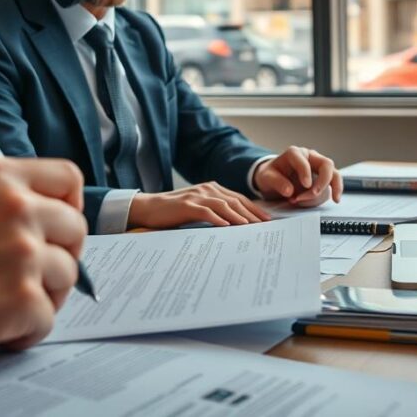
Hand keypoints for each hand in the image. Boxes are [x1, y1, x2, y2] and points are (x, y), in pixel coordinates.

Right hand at [0, 157, 86, 361]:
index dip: (70, 204)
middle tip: (34, 272)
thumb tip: (21, 203)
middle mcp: (16, 208)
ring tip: (7, 303)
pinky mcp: (21, 298)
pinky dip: (26, 331)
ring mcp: (22, 253)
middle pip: (76, 229)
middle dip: (60, 253)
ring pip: (66, 275)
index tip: (61, 223)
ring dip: (43, 295)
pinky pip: (47, 319)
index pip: (67, 177)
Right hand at [128, 183, 271, 228]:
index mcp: (212, 188)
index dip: (254, 208)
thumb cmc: (175, 211)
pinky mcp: (187, 205)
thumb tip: (236, 224)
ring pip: (223, 205)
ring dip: (238, 217)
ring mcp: (197, 196)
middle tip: (265, 226)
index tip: (267, 220)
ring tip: (251, 227)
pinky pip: (206, 212)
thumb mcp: (198, 207)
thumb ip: (215, 210)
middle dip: (252, 214)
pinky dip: (218, 219)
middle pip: (235, 201)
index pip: (239, 198)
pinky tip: (227, 227)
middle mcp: (207, 189)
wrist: (149, 208)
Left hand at [253, 146, 342, 207]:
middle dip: (322, 182)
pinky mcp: (322, 179)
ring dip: (327, 191)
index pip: (304, 159)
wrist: (273, 180)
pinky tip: (313, 203)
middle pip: (327, 165)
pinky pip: (332, 186)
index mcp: (295, 153)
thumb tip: (290, 191)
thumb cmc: (270, 175)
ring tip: (309, 202)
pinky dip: (328, 196)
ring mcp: (318, 168)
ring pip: (334, 176)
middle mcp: (310, 157)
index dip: (306, 172)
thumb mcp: (266, 178)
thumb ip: (276, 182)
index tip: (305, 185)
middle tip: (313, 195)